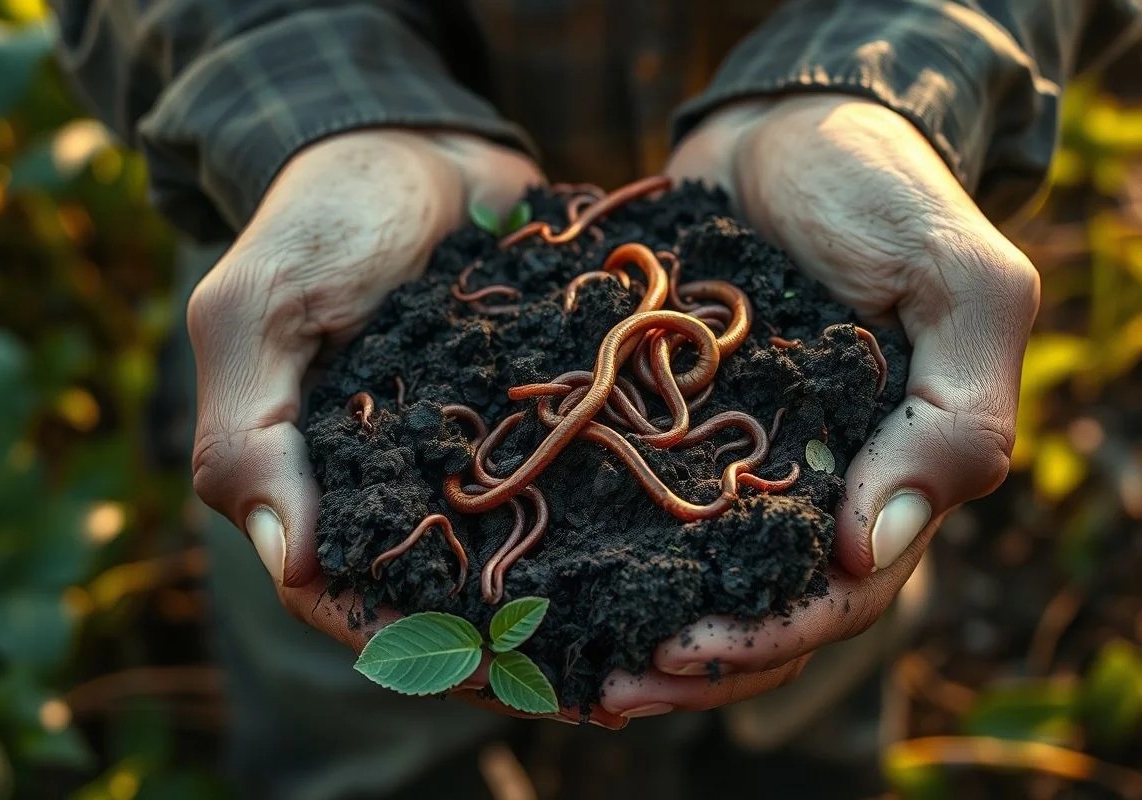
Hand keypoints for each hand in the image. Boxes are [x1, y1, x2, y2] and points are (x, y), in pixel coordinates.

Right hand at [186, 130, 621, 724]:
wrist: (413, 143)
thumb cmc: (323, 217)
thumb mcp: (258, 308)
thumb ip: (250, 428)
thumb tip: (290, 559)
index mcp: (315, 477)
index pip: (347, 593)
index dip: (412, 647)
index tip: (497, 678)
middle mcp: (394, 481)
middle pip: (440, 594)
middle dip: (509, 645)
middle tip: (598, 685)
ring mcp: (464, 453)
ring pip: (510, 556)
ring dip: (567, 604)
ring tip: (647, 645)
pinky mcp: (525, 416)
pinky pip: (563, 486)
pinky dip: (603, 527)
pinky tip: (664, 555)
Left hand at [599, 96, 1038, 716]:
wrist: (787, 125)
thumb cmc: (883, 192)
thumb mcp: (961, 283)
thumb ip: (955, 413)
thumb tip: (870, 548)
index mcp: (882, 472)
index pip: (838, 594)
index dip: (766, 640)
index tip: (679, 652)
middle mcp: (804, 482)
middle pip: (756, 608)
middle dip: (688, 664)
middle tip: (602, 690)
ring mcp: (733, 457)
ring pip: (692, 576)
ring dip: (634, 629)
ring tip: (561, 667)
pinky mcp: (670, 421)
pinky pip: (636, 504)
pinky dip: (600, 552)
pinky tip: (542, 582)